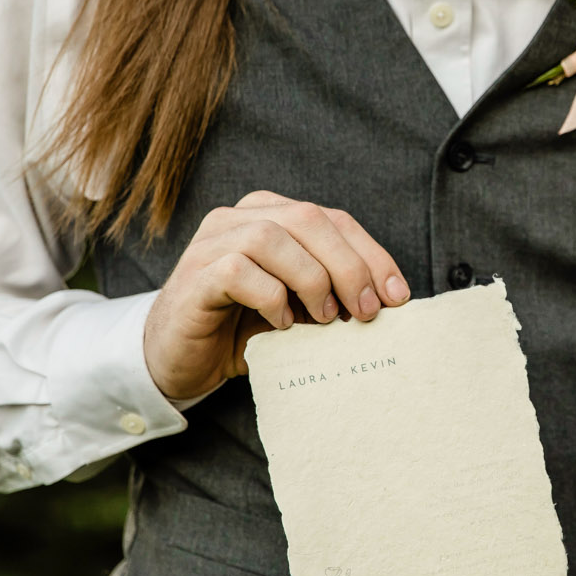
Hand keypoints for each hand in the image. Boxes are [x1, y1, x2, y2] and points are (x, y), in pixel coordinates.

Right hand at [142, 191, 410, 400]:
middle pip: (308, 218)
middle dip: (349, 265)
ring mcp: (212, 243)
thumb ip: (331, 293)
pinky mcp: (194, 276)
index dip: (371, 254)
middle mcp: (239, 218)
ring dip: (311, 279)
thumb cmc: (242, 330)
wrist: (178, 360)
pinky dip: (271, 298)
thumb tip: (386, 301)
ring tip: (325, 318)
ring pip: (273, 237)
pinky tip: (282, 324)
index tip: (398, 295)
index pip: (333, 219)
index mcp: (270, 215)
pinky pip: (239, 271)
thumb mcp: (298, 308)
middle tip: (367, 311)